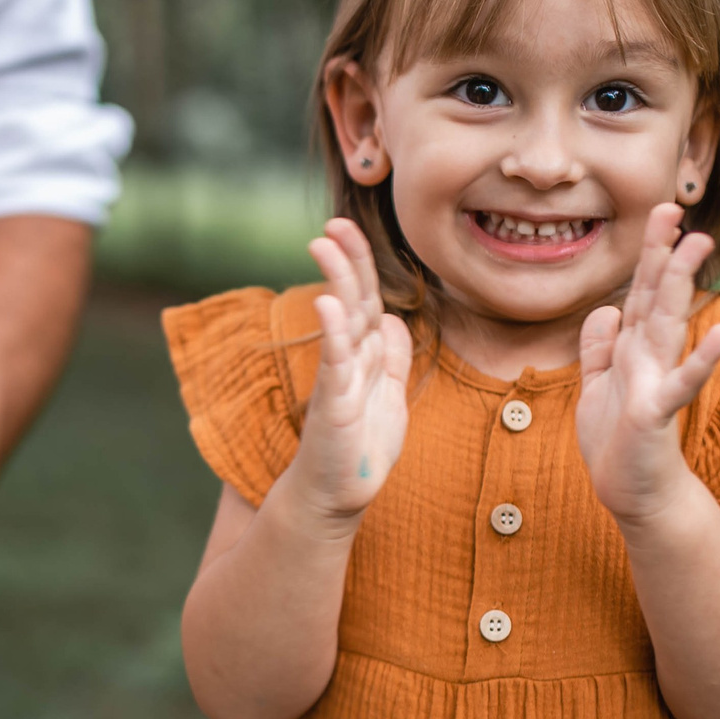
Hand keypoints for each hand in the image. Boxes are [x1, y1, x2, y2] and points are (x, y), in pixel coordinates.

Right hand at [285, 219, 412, 522]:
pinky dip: (333, 331)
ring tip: (324, 244)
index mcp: (366, 355)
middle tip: (332, 223)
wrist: (338, 495)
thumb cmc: (361, 449)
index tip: (348, 230)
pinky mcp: (334, 403)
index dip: (362, 265)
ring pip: (342, 321)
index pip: (368, 299)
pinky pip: (335, 360)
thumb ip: (392, 356)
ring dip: (336, 281)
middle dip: (346, 259)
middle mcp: (350, 359)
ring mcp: (339, 378)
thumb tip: (395, 319)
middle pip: (353, 299)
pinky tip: (329, 304)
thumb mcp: (389, 396)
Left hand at [577, 203, 719, 525]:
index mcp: (632, 349)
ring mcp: (657, 382)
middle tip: (672, 206)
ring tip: (698, 245)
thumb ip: (599, 347)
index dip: (649, 252)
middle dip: (663, 253)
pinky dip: (704, 359)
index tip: (661, 211)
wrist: (631, 495)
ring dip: (681, 286)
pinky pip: (681, 383)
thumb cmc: (616, 443)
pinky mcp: (657, 414)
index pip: (641, 291)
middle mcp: (648, 358)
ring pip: (667, 325)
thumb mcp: (597, 387)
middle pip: (655, 296)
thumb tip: (607, 308)